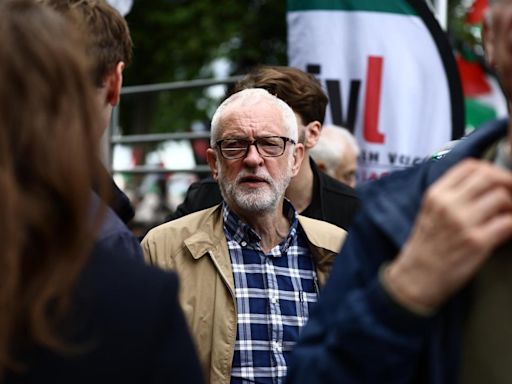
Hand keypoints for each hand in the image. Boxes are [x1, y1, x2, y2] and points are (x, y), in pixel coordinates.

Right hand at [384, 159, 511, 311]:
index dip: (492, 170)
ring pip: (502, 198)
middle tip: (511, 197)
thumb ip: (451, 195)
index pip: (470, 166)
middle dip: (508, 184)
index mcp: (436, 194)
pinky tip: (507, 231)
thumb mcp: (430, 212)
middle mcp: (448, 204)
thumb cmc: (426, 247)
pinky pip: (508, 223)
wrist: (417, 278)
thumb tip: (486, 185)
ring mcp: (462, 222)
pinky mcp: (476, 242)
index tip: (499, 181)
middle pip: (489, 177)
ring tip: (507, 217)